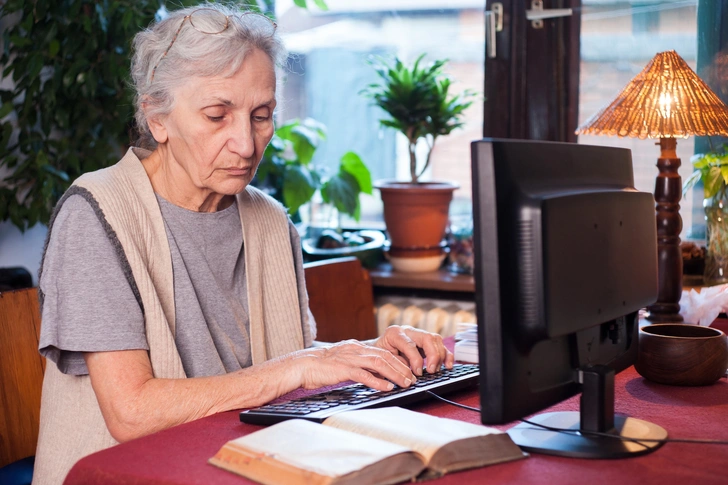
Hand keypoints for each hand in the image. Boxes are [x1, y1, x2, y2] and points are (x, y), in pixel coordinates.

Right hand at [294, 340, 416, 391]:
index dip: (398, 361)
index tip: (408, 370)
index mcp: (357, 347)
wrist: (303, 365)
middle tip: (412, 378)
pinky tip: (387, 387)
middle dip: (401, 367)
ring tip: (405, 383)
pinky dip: (377, 381)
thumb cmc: (322, 367)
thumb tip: (375, 373)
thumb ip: (358, 364)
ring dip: (394, 373)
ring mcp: (350, 358)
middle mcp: (356, 350)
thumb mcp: (344, 361)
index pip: (383, 351)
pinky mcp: (343, 369)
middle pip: (385, 356)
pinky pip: (364, 375)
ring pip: (378, 363)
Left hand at [372, 325, 453, 375]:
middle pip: (427, 338)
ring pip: (435, 339)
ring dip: (440, 356)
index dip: (416, 360)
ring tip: (436, 370)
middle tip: (431, 371)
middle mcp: (407, 330)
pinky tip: (448, 365)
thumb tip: (409, 373)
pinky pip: (439, 344)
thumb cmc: (377, 356)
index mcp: (394, 333)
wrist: (374, 351)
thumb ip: (395, 364)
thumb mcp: (382, 359)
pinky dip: (446, 354)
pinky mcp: (425, 340)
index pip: (410, 345)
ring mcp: (417, 333)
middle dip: (433, 356)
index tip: (417, 373)